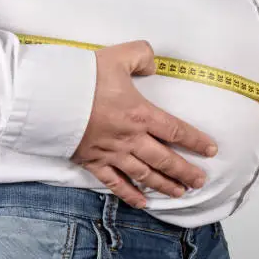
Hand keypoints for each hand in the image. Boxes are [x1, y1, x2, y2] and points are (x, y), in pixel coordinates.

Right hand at [72, 40, 217, 208]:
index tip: (210, 151)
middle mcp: (130, 138)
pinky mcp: (92, 162)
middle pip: (164, 159)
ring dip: (164, 185)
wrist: (47, 96)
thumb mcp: (118, 55)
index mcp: (140, 114)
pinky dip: (130, 194)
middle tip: (200, 181)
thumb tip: (154, 65)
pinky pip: (114, 183)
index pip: (175, 130)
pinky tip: (143, 202)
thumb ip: (142, 55)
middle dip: (185, 171)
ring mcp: (111, 153)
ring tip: (180, 193)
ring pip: (144, 174)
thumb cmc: (82, 77)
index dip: (195, 141)